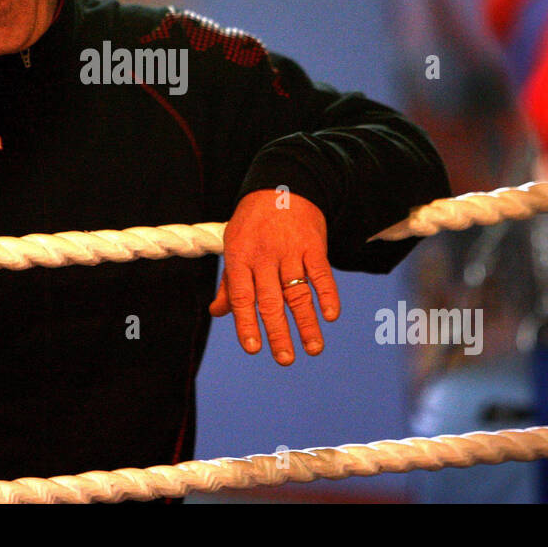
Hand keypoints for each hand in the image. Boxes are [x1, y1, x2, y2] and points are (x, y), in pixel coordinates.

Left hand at [209, 189, 338, 365]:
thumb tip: (216, 312)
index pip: (241, 297)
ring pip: (298, 292)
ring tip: (314, 349)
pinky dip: (327, 294)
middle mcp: (264, 256)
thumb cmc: (253, 224)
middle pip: (271, 301)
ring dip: (307, 323)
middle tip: (285, 359)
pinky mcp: (313, 245)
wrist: (282, 187)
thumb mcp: (234, 246)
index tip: (253, 349)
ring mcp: (290, 250)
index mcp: (240, 258)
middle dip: (278, 333)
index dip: (246, 324)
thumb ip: (229, 282)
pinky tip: (330, 315)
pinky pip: (321, 273)